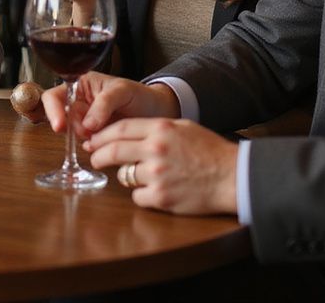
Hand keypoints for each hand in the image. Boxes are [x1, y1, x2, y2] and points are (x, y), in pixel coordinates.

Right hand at [41, 71, 180, 138]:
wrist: (157, 112)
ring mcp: (85, 122)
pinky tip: (105, 143)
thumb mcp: (122, 91)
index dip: (53, 110)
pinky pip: (84, 145)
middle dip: (74, 126)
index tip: (60, 126)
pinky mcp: (94, 138)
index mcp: (81, 85)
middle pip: (62, 118)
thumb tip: (88, 124)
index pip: (55, 96)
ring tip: (104, 133)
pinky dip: (92, 147)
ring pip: (72, 134)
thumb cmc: (140, 94)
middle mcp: (79, 103)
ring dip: (85, 138)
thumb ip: (104, 103)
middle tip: (90, 131)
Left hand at [85, 118, 238, 215]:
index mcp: (160, 128)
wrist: (231, 176)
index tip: (93, 140)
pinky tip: (155, 190)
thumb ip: (155, 128)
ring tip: (139, 173)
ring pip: (124, 175)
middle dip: (99, 155)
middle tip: (94, 157)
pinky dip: (142, 193)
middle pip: (114, 151)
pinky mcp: (160, 198)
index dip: (102, 135)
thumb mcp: (182, 127)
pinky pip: (137, 196)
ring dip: (126, 175)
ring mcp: (156, 175)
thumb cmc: (209, 150)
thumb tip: (128, 133)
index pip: (120, 128)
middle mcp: (155, 149)